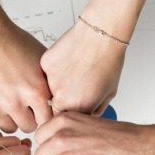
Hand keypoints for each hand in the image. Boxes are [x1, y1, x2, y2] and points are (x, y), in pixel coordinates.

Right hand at [0, 0, 52, 132]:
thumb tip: (64, 104)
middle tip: (22, 102)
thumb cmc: (12, 43)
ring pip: (8, 127)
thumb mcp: (42, 62)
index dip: (43, 113)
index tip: (39, 108)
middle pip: (28, 127)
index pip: (47, 121)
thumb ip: (52, 87)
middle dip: (27, 117)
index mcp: (35, 91)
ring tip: (7, 98)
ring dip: (9, 117)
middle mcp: (14, 101)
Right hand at [40, 0, 154, 115]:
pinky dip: (55, 70)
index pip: (66, 121)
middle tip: (75, 86)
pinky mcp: (45, 65)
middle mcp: (61, 98)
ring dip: (58, 85)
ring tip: (74, 71)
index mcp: (78, 108)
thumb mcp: (109, 93)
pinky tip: (68, 61)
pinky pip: (46, 74)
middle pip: (55, 108)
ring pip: (48, 90)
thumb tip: (87, 116)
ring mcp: (50, 81)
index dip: (72, 114)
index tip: (76, 106)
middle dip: (63, 101)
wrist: (101, 34)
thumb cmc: (109, 60)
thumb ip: (95, 110)